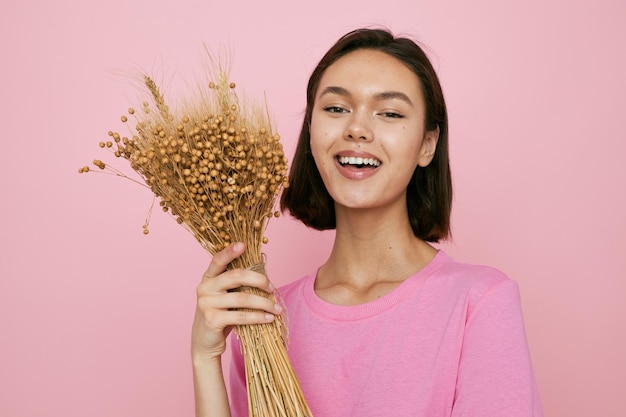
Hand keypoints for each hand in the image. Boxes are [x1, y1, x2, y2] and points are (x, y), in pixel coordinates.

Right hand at [191, 242, 281, 361]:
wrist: (205, 342)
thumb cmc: (221, 314)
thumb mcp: (226, 295)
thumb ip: (238, 282)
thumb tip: (263, 264)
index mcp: (208, 278)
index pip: (218, 260)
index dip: (230, 251)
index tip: (243, 244)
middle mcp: (204, 288)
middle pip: (236, 276)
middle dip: (259, 280)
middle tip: (272, 288)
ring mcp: (207, 304)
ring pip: (242, 299)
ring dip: (264, 303)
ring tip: (276, 308)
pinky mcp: (212, 320)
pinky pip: (241, 316)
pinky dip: (258, 317)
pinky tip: (269, 318)